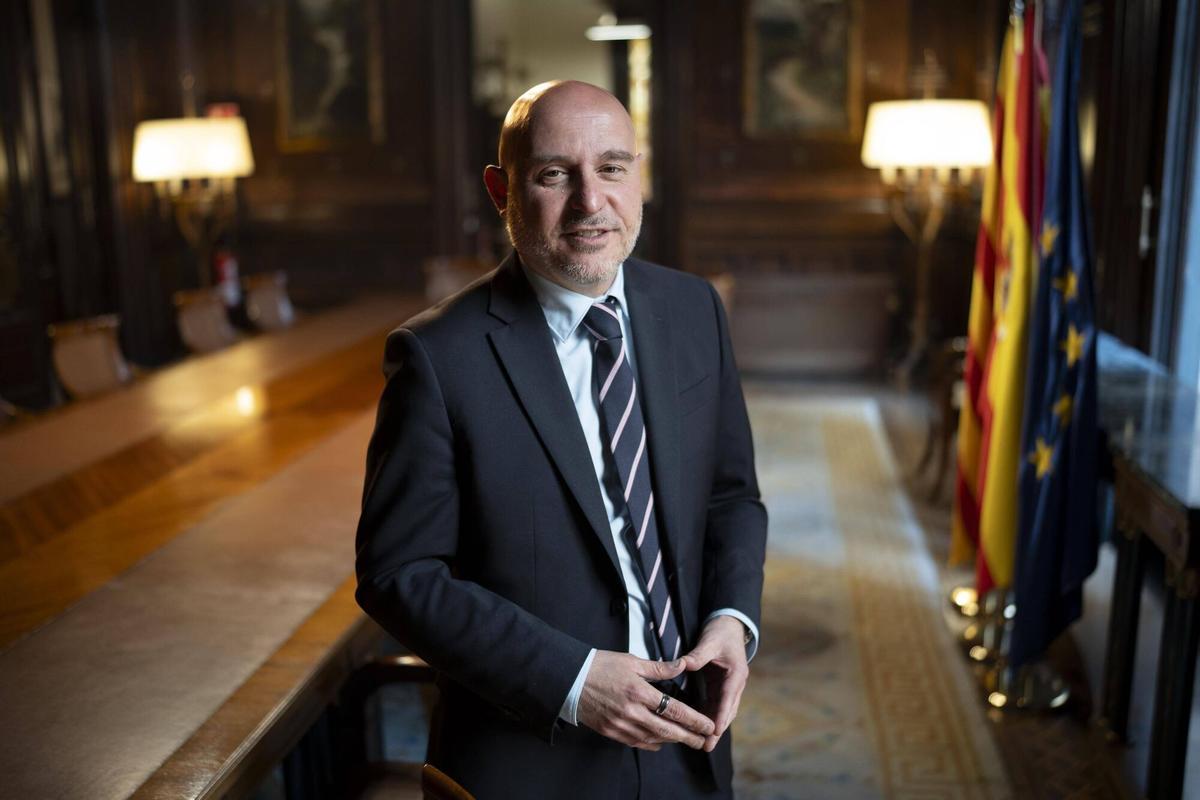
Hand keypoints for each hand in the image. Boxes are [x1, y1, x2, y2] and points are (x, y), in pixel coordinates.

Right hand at [577, 650, 715, 750]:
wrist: (569, 679)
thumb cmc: (600, 665)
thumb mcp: (631, 661)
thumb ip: (659, 668)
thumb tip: (682, 666)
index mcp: (638, 691)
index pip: (674, 709)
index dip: (694, 719)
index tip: (708, 725)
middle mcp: (631, 711)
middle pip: (667, 729)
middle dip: (689, 737)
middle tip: (705, 741)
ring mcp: (620, 724)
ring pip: (653, 738)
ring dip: (672, 740)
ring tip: (687, 739)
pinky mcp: (611, 732)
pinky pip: (637, 742)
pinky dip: (652, 743)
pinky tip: (661, 741)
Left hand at [681, 615, 748, 751]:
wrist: (729, 624)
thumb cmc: (721, 631)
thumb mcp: (710, 641)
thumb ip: (698, 654)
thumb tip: (684, 665)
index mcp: (736, 674)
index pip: (727, 698)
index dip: (721, 715)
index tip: (714, 731)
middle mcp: (735, 684)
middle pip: (727, 711)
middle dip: (717, 729)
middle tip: (707, 746)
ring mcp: (729, 686)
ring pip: (722, 710)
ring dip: (714, 726)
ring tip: (704, 743)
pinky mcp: (721, 685)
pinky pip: (715, 704)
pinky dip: (709, 715)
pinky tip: (698, 726)